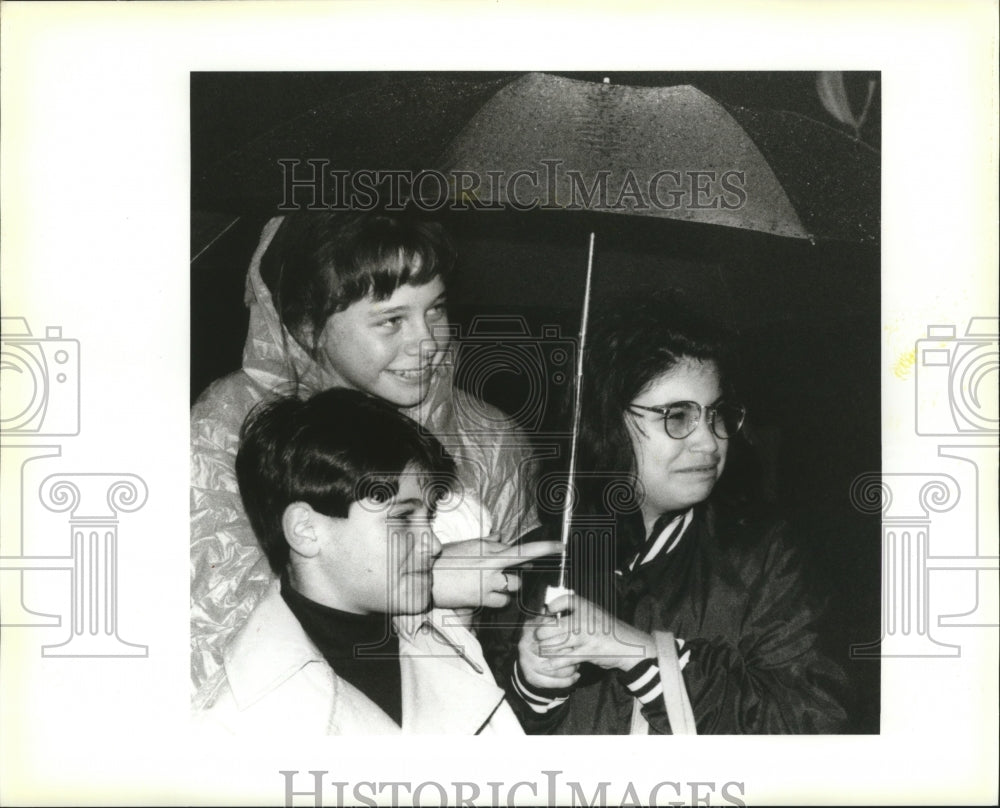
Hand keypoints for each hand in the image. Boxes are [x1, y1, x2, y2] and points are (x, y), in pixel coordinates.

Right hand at [431, 536, 561, 608]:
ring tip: (488, 585)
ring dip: (505, 588)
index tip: (562, 547)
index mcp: (489, 551)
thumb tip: (502, 537)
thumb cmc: (443, 559)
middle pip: (519, 573)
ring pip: (512, 589)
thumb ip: (487, 542)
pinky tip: (484, 595)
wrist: (426, 578)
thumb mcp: (465, 545)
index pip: (524, 550)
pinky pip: (501, 602)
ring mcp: (488, 585)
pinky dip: (497, 600)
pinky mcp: (482, 600)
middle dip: (513, 573)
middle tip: (500, 573)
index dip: (546, 549)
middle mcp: (492, 567)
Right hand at [517, 613, 581, 689]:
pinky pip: (552, 682)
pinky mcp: (531, 677)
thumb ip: (554, 618)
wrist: (530, 656)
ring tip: (578, 664)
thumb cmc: (544, 636)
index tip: (577, 636)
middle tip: (580, 653)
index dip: (565, 635)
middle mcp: (525, 645)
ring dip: (570, 668)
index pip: (550, 632)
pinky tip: (576, 676)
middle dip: (569, 653)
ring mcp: (526, 663)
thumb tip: (564, 612)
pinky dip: (567, 680)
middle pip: (553, 651)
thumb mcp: (546, 623)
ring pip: (555, 669)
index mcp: (530, 629)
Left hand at [537, 593, 653, 672]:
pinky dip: (554, 663)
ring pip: (557, 643)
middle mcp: (584, 619)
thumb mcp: (592, 613)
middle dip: (542, 633)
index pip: (563, 600)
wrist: (629, 645)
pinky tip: (546, 664)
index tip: (548, 613)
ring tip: (540, 650)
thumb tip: (549, 612)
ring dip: (546, 648)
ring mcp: (586, 637)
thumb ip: (574, 611)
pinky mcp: (588, 652)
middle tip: (538, 637)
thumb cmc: (606, 629)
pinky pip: (566, 658)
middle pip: (553, 626)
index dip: (552, 607)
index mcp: (585, 606)